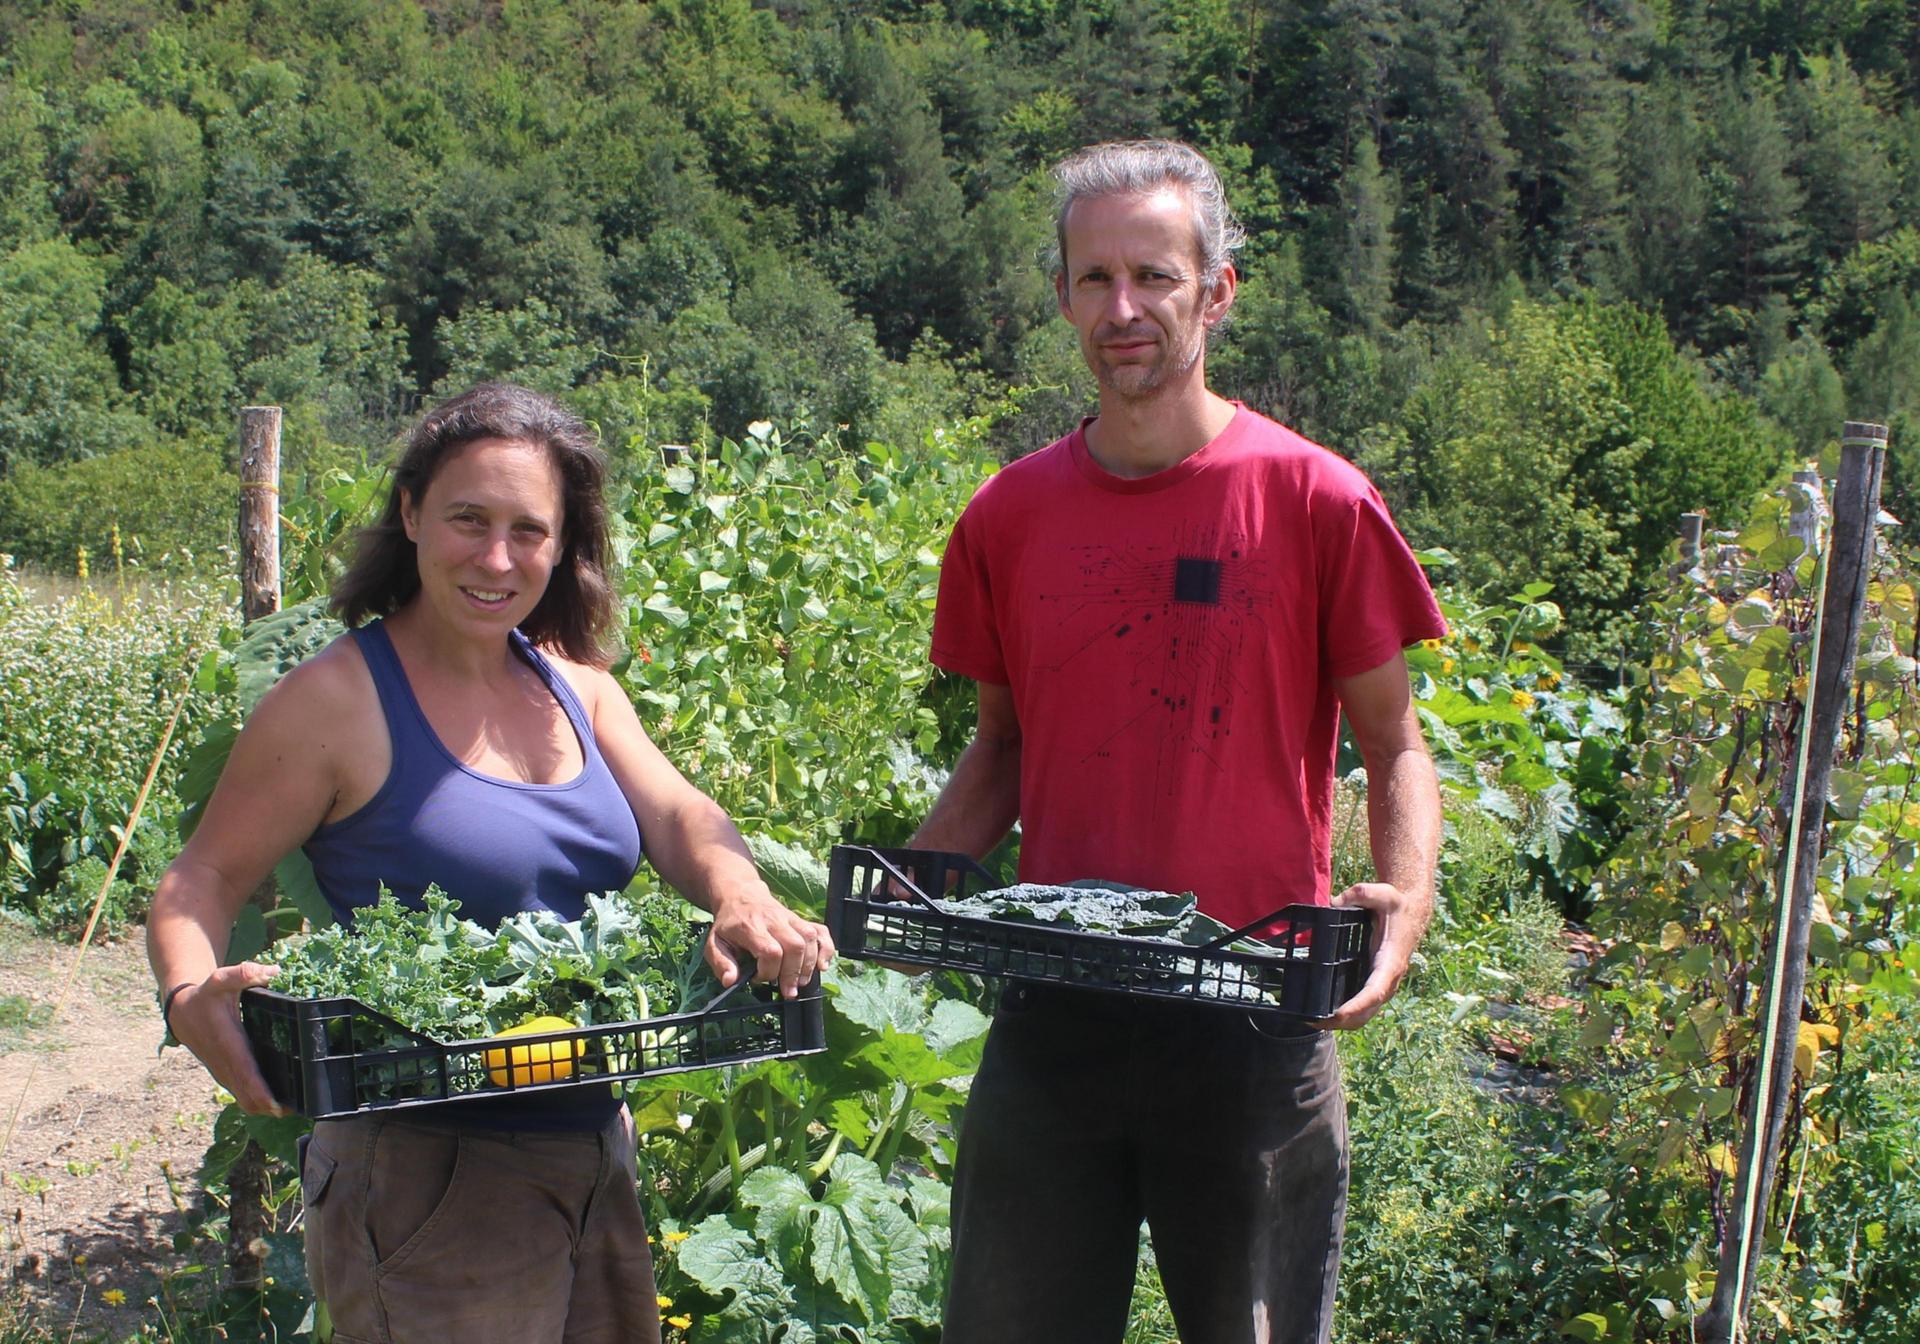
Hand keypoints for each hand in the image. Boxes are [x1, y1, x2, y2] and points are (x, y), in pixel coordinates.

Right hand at [167, 962, 289, 1116]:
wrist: (180, 1010)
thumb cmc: (205, 995)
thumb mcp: (221, 979)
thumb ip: (244, 973)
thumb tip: (272, 971)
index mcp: (228, 1045)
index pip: (247, 1076)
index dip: (262, 1094)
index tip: (279, 1107)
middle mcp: (225, 1063)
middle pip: (247, 1095)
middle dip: (270, 1107)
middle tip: (300, 1110)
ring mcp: (222, 1071)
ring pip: (243, 1098)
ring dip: (264, 1106)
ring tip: (293, 1108)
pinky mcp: (222, 1073)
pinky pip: (240, 1092)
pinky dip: (255, 1100)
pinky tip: (275, 1100)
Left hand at [707, 885, 834, 999]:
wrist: (740, 895)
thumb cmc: (728, 924)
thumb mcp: (713, 943)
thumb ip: (721, 963)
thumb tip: (730, 981)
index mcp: (750, 927)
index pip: (770, 951)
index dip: (768, 972)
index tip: (758, 978)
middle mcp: (773, 920)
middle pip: (795, 946)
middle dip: (793, 973)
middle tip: (787, 991)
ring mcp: (789, 918)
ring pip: (809, 939)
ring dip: (809, 965)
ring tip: (800, 982)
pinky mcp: (800, 919)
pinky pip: (820, 931)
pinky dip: (826, 948)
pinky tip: (822, 966)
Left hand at [1316, 881, 1427, 1030]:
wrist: (1411, 910)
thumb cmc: (1394, 903)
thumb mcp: (1380, 892)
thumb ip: (1359, 894)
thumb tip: (1334, 902)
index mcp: (1390, 961)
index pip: (1375, 991)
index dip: (1357, 1006)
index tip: (1338, 1015)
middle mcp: (1389, 978)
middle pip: (1368, 1010)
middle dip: (1343, 1021)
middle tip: (1313, 1022)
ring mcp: (1384, 984)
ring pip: (1366, 1013)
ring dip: (1343, 1023)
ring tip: (1313, 1021)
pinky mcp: (1377, 983)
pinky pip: (1364, 1006)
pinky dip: (1347, 1014)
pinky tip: (1325, 1013)